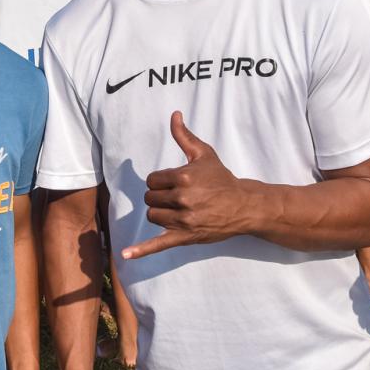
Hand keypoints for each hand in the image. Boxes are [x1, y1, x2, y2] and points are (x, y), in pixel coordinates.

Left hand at [122, 113, 248, 259]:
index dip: (160, 181)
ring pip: (153, 216)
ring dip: (160, 213)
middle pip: (150, 198)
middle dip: (160, 197)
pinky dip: (141, 250)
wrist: (242, 205)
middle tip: (177, 196)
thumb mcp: (203, 154)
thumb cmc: (221, 178)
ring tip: (177, 210)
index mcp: (183, 177)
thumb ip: (184, 136)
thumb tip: (174, 115)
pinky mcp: (185, 236)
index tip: (173, 183)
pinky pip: (159, 244)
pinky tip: (126, 255)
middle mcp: (182, 198)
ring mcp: (183, 219)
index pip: (152, 180)